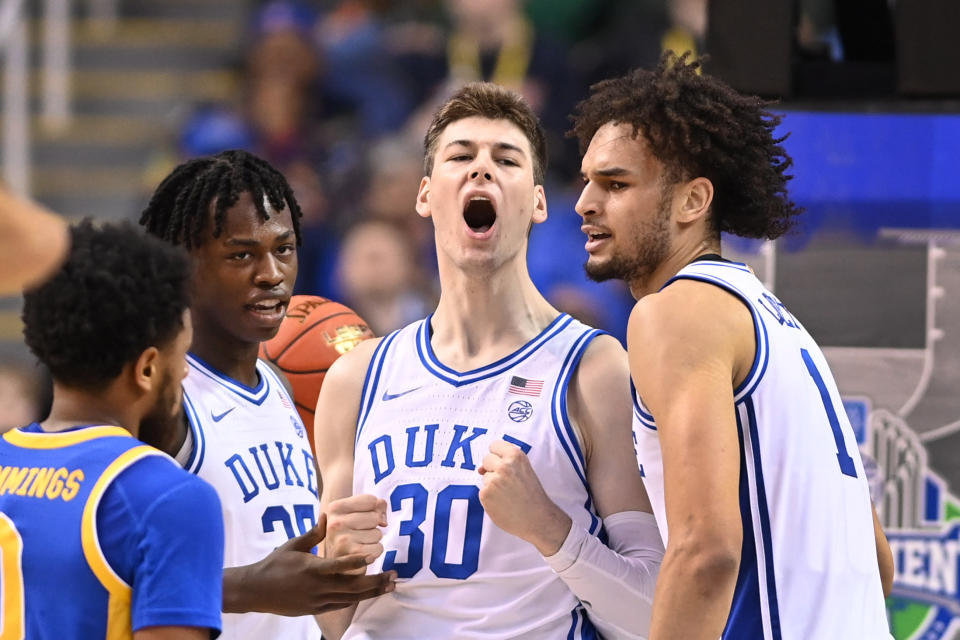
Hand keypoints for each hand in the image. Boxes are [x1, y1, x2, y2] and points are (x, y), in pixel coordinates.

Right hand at [225, 513, 395, 615]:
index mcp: (312, 568)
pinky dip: (356, 598)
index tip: (373, 557)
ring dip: (372, 592)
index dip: (357, 562)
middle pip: (353, 587)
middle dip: (376, 581)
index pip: (339, 566)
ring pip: (351, 598)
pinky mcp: (316, 609)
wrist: (256, 591)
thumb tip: (327, 514)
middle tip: (394, 576)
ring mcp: (317, 601)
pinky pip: (341, 604)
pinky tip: (368, 592)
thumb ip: (314, 533)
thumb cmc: (275, 564)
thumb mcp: (294, 545)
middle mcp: (318, 587)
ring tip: (389, 586)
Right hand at [325, 494, 387, 574]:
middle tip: (359, 534)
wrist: (335, 565)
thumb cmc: (349, 534)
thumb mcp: (355, 514)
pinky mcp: (353, 557)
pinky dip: (375, 552)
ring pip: (378, 534)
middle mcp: (335, 523)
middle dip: (373, 526)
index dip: (375, 509)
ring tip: (359, 545)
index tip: (364, 518)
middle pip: (376, 517)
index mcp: (334, 508)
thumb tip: (383, 520)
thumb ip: (375, 506)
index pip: (371, 500)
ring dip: (373, 541)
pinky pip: (379, 548)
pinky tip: (362, 555)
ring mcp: (342, 540)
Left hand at [478, 440, 571, 555]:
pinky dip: (490, 498)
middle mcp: (504, 465)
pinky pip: (483, 491)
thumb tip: (480, 469)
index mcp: (516, 456)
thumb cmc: (532, 494)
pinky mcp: (486, 494)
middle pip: (487, 459)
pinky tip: (503, 503)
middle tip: (509, 483)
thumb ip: (505, 462)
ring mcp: (493, 480)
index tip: (504, 464)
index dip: (497, 455)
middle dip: (493, 469)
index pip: (494, 445)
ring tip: (509, 495)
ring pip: (485, 477)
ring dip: (492, 485)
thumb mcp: (524, 470)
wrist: (538, 519)